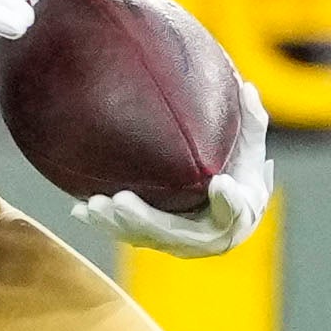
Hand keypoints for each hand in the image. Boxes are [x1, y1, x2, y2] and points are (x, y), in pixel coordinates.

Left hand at [80, 77, 272, 255]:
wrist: (227, 203)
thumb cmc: (240, 168)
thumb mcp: (250, 146)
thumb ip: (250, 121)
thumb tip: (247, 87)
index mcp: (242, 213)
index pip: (237, 212)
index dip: (230, 201)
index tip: (220, 182)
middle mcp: (211, 237)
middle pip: (178, 234)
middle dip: (147, 219)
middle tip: (122, 201)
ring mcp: (180, 243)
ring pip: (147, 239)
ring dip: (118, 224)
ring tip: (96, 205)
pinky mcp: (157, 242)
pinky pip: (129, 236)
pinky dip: (105, 224)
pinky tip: (80, 210)